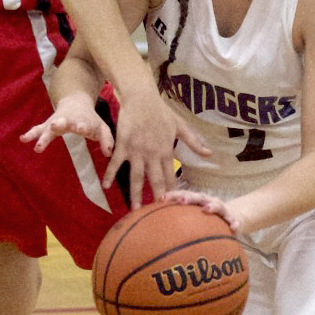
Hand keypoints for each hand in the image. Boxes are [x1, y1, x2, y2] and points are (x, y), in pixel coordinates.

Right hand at [22, 93, 115, 157]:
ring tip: (37, 147)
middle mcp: (68, 120)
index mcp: (82, 121)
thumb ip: (106, 140)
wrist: (75, 102)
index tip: (81, 128)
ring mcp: (56, 122)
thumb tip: (109, 154)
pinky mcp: (48, 124)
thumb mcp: (101, 127)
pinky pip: (38, 129)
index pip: (83, 124)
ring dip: (43, 136)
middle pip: (62, 122)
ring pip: (48, 128)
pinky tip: (22, 139)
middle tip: (55, 126)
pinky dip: (30, 134)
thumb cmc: (90, 119)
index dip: (82, 126)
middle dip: (59, 125)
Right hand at [107, 87, 209, 206]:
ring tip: (135, 210)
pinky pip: (116, 162)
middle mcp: (152, 154)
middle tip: (156, 216)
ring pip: (136, 176)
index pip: (170, 175)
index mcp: (166, 150)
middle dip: (156, 198)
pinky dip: (110, 174)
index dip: (172, 190)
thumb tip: (209, 155)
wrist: (142, 98)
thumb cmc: (161, 111)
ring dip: (136, 194)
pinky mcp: (123, 144)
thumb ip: (194, 142)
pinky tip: (105, 186)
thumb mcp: (180, 126)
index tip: (174, 205)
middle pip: (154, 180)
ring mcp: (136, 150)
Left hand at [161, 187, 241, 233]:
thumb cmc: (207, 219)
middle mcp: (208, 202)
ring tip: (207, 210)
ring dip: (212, 206)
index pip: (183, 195)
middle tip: (181, 201)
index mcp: (197, 201)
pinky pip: (234, 221)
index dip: (173, 195)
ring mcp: (222, 209)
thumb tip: (155, 227)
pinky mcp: (233, 218)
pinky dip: (234, 224)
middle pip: (198, 197)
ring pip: (217, 206)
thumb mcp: (193, 217)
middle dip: (190, 197)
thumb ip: (178, 220)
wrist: (233, 217)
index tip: (161, 199)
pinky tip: (234, 228)